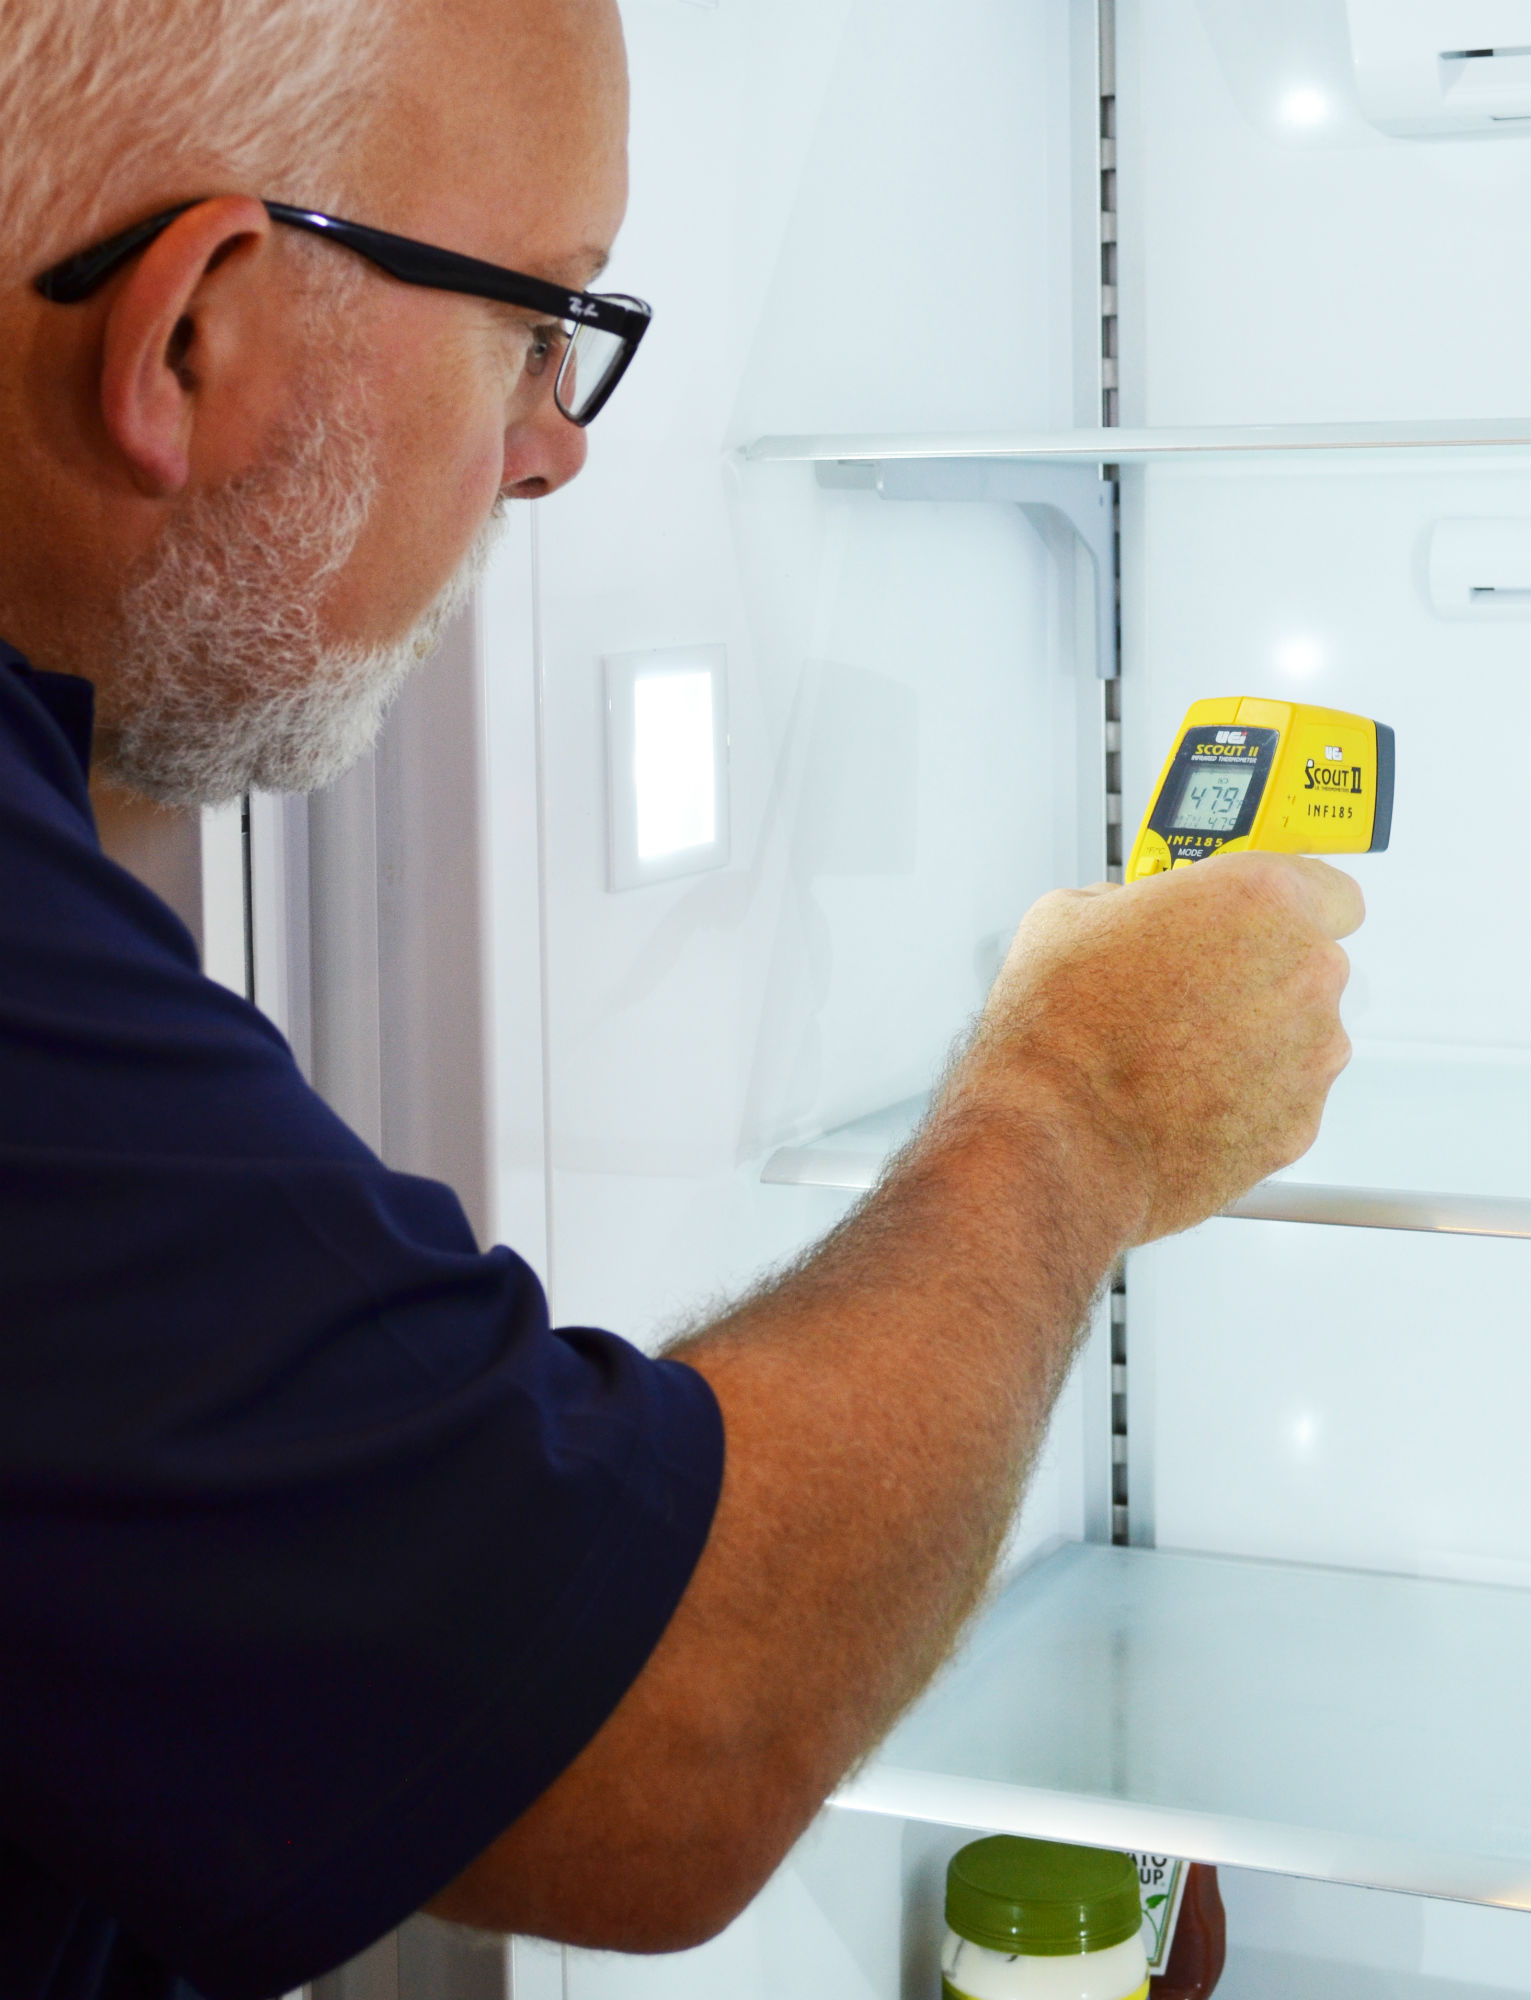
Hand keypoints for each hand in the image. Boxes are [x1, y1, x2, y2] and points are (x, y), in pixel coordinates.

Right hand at [946, 852, 1364, 1243]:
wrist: (1060, 1135)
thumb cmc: (1063, 1031)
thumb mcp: (1068, 917)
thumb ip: (1125, 904)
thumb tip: (1125, 916)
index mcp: (1257, 899)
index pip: (1329, 890)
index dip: (1290, 909)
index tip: (1263, 925)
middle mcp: (1303, 970)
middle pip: (1311, 964)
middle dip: (1260, 978)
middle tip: (1190, 996)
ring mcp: (1312, 1051)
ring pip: (1303, 1036)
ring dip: (1258, 1041)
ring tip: (1179, 1056)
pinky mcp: (1302, 1120)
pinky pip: (1288, 1098)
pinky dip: (1250, 1098)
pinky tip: (1187, 1098)